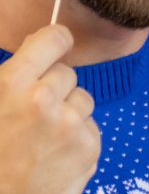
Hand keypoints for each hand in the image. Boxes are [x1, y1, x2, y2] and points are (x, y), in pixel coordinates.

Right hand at [0, 25, 100, 193]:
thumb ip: (13, 79)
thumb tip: (39, 48)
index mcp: (11, 83)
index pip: (53, 39)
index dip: (56, 40)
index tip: (58, 43)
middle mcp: (45, 100)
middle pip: (68, 74)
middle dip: (55, 87)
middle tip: (34, 112)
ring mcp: (72, 125)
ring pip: (83, 101)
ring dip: (69, 112)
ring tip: (44, 136)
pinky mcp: (90, 148)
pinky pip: (91, 128)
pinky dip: (79, 137)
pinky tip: (56, 154)